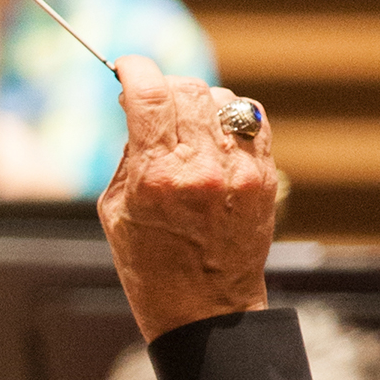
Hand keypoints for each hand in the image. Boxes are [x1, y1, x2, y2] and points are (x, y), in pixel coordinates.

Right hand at [98, 55, 279, 342]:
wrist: (206, 310)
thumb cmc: (149, 266)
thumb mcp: (116, 210)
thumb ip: (129, 153)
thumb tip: (137, 106)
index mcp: (157, 177)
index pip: (149, 92)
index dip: (134, 69)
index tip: (125, 69)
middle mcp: (202, 167)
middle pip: (184, 88)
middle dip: (162, 87)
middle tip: (152, 103)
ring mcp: (239, 170)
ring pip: (219, 97)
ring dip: (197, 100)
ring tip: (185, 125)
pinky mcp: (264, 176)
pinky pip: (251, 117)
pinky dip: (230, 114)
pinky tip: (215, 132)